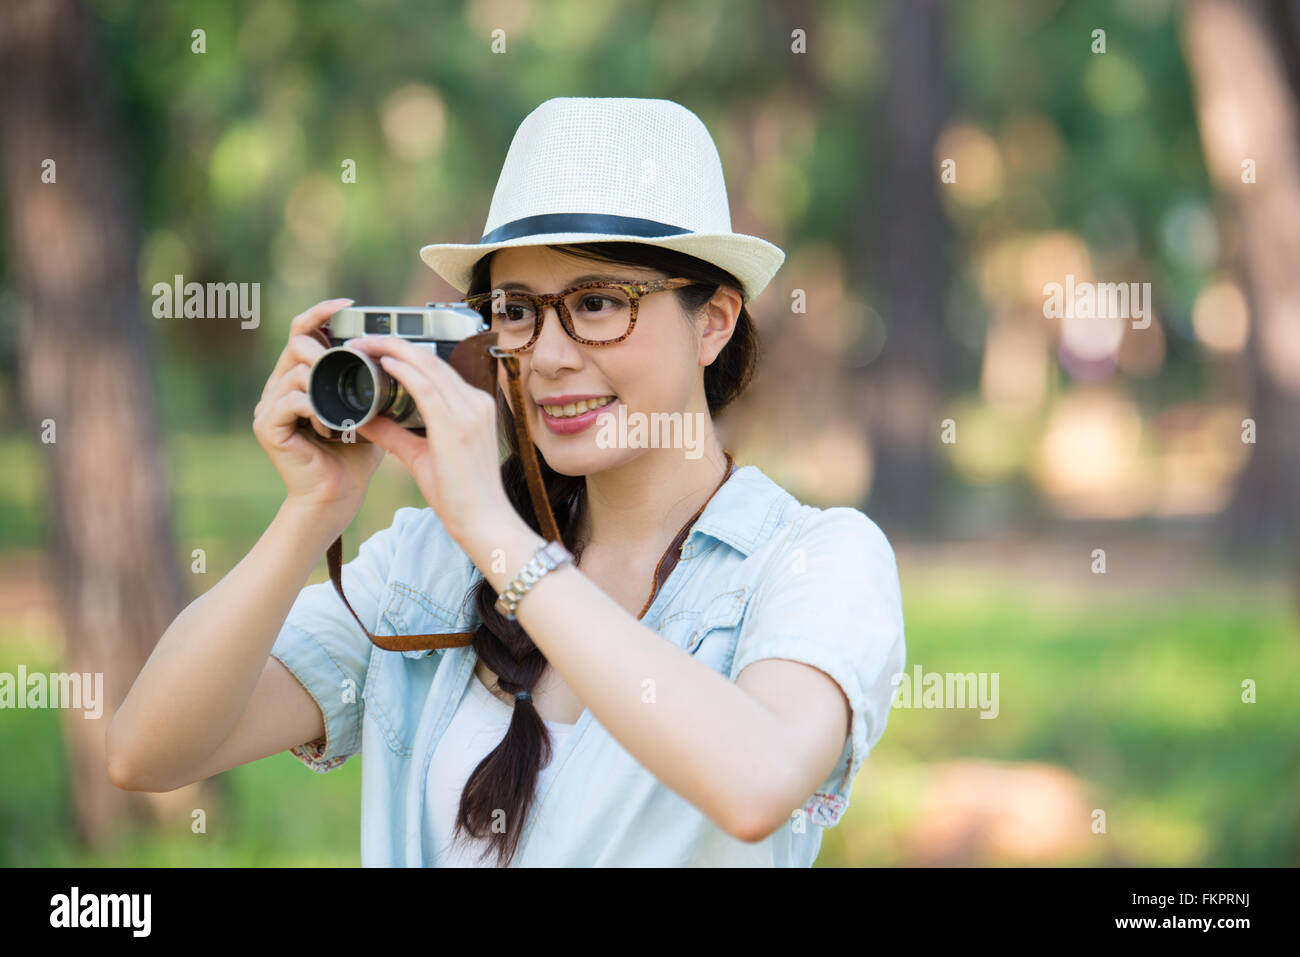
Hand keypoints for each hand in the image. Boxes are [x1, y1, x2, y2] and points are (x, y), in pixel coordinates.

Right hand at [252, 298, 385, 524]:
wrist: (337, 496)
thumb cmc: (355, 456)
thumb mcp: (369, 408)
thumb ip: (371, 380)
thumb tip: (396, 350)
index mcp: (301, 377)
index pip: (303, 331)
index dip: (321, 312)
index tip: (348, 305)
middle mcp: (279, 386)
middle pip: (298, 344)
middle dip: (328, 352)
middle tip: (352, 373)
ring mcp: (269, 405)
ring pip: (297, 371)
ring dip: (326, 386)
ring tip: (344, 413)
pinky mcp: (266, 425)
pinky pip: (291, 400)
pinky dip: (316, 408)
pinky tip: (330, 426)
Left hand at [346, 334, 514, 544]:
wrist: (483, 522)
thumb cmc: (459, 496)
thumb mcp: (421, 456)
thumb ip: (395, 435)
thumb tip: (364, 419)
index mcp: (473, 407)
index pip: (438, 369)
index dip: (407, 353)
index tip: (378, 349)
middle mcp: (476, 403)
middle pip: (433, 360)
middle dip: (396, 344)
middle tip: (363, 339)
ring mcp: (470, 413)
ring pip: (429, 367)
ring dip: (394, 351)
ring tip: (366, 344)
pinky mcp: (458, 427)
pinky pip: (427, 388)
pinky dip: (404, 371)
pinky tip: (384, 362)